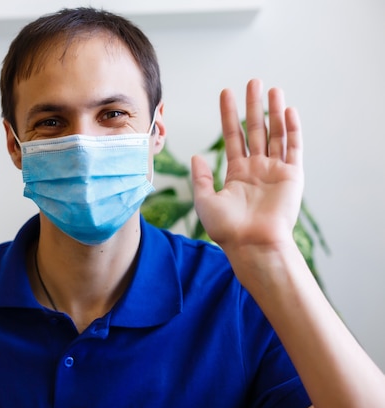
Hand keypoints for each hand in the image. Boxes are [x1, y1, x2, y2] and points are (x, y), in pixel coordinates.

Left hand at [191, 79, 303, 250]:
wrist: (251, 244)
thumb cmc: (227, 229)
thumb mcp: (205, 201)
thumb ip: (201, 177)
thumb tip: (195, 155)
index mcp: (237, 173)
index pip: (232, 136)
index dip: (229, 114)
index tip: (225, 93)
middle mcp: (257, 168)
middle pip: (255, 129)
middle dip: (253, 106)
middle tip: (252, 82)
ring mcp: (275, 170)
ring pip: (275, 133)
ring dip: (274, 111)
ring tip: (272, 89)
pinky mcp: (292, 175)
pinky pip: (294, 147)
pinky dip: (292, 128)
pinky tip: (288, 110)